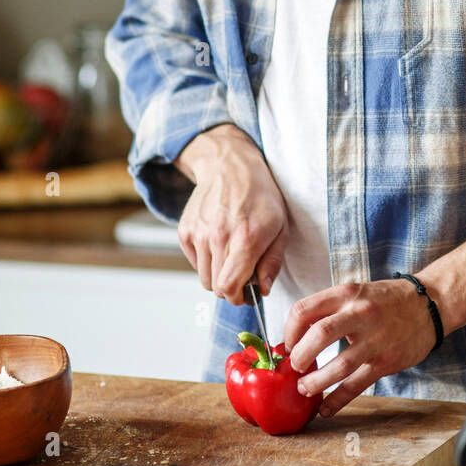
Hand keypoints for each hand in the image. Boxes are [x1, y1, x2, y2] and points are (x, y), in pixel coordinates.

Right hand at [175, 125, 287, 303]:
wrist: (229, 166)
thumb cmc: (260, 196)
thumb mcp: (281, 227)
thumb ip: (272, 262)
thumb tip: (261, 289)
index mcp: (245, 238)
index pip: (229, 287)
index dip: (239, 298)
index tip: (247, 294)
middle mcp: (218, 237)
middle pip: (216, 287)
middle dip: (231, 288)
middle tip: (242, 274)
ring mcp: (198, 233)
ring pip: (204, 278)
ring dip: (218, 274)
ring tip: (231, 255)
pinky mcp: (185, 231)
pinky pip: (194, 262)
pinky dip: (206, 261)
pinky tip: (218, 243)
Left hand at [284, 279, 435, 418]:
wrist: (429, 304)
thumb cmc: (386, 300)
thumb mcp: (356, 293)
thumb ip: (330, 310)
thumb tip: (297, 337)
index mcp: (346, 294)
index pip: (304, 310)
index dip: (288, 332)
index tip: (287, 345)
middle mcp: (359, 313)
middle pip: (318, 335)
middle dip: (299, 356)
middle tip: (294, 368)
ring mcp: (375, 339)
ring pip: (338, 366)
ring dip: (315, 383)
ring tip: (305, 389)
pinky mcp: (386, 361)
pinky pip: (356, 385)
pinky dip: (337, 400)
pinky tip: (326, 408)